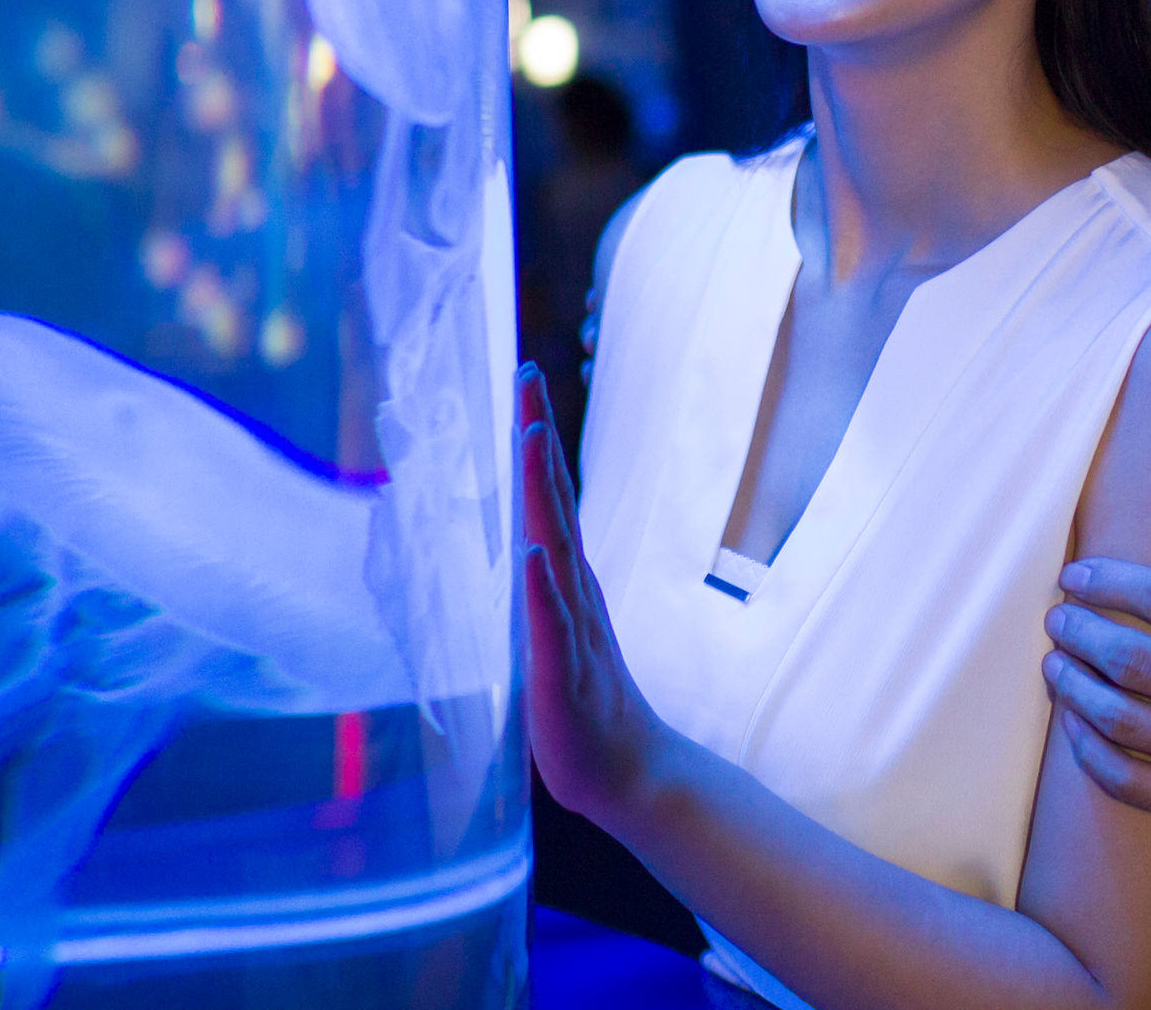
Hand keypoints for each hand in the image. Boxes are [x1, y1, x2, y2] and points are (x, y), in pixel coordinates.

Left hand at [519, 363, 668, 824]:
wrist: (627, 774)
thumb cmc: (582, 704)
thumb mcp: (549, 633)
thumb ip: (538, 588)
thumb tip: (523, 541)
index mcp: (566, 579)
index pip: (547, 496)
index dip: (535, 439)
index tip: (525, 378)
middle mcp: (574, 591)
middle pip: (553, 502)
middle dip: (538, 438)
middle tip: (528, 376)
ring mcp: (572, 629)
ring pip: (556, 548)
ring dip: (543, 492)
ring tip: (532, 439)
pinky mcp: (563, 675)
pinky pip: (553, 626)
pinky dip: (543, 589)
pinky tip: (535, 555)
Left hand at [1042, 522, 1150, 852]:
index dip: (1113, 583)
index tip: (1077, 576)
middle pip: (1137, 661)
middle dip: (1082, 634)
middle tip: (1056, 619)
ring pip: (1126, 722)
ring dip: (1075, 690)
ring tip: (1054, 666)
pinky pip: (1134, 783)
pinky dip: (1092, 753)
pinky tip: (1076, 726)